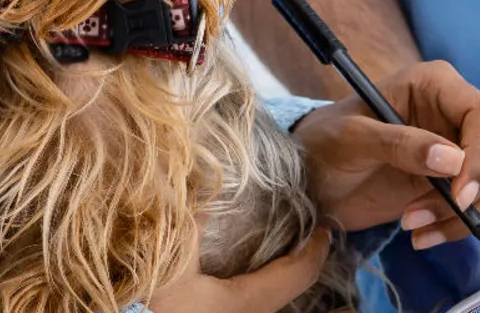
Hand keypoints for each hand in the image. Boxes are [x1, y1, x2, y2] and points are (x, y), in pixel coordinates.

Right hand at [147, 227, 328, 311]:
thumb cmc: (153, 301)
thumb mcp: (170, 259)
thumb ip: (189, 219)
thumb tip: (205, 180)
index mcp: (247, 300)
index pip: (298, 273)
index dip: (316, 249)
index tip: (326, 227)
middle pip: (289, 288)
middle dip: (301, 260)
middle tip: (306, 232)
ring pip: (271, 298)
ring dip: (279, 274)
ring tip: (279, 246)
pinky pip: (253, 303)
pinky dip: (260, 284)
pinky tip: (245, 272)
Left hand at [291, 60, 479, 238]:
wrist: (310, 178)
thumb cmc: (324, 143)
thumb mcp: (352, 139)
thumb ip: (399, 144)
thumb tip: (452, 160)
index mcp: (434, 84)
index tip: (460, 195)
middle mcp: (454, 112)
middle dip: (469, 193)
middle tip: (420, 216)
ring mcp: (457, 149)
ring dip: (464, 215)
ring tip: (415, 227)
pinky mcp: (454, 183)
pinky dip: (460, 226)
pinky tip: (423, 235)